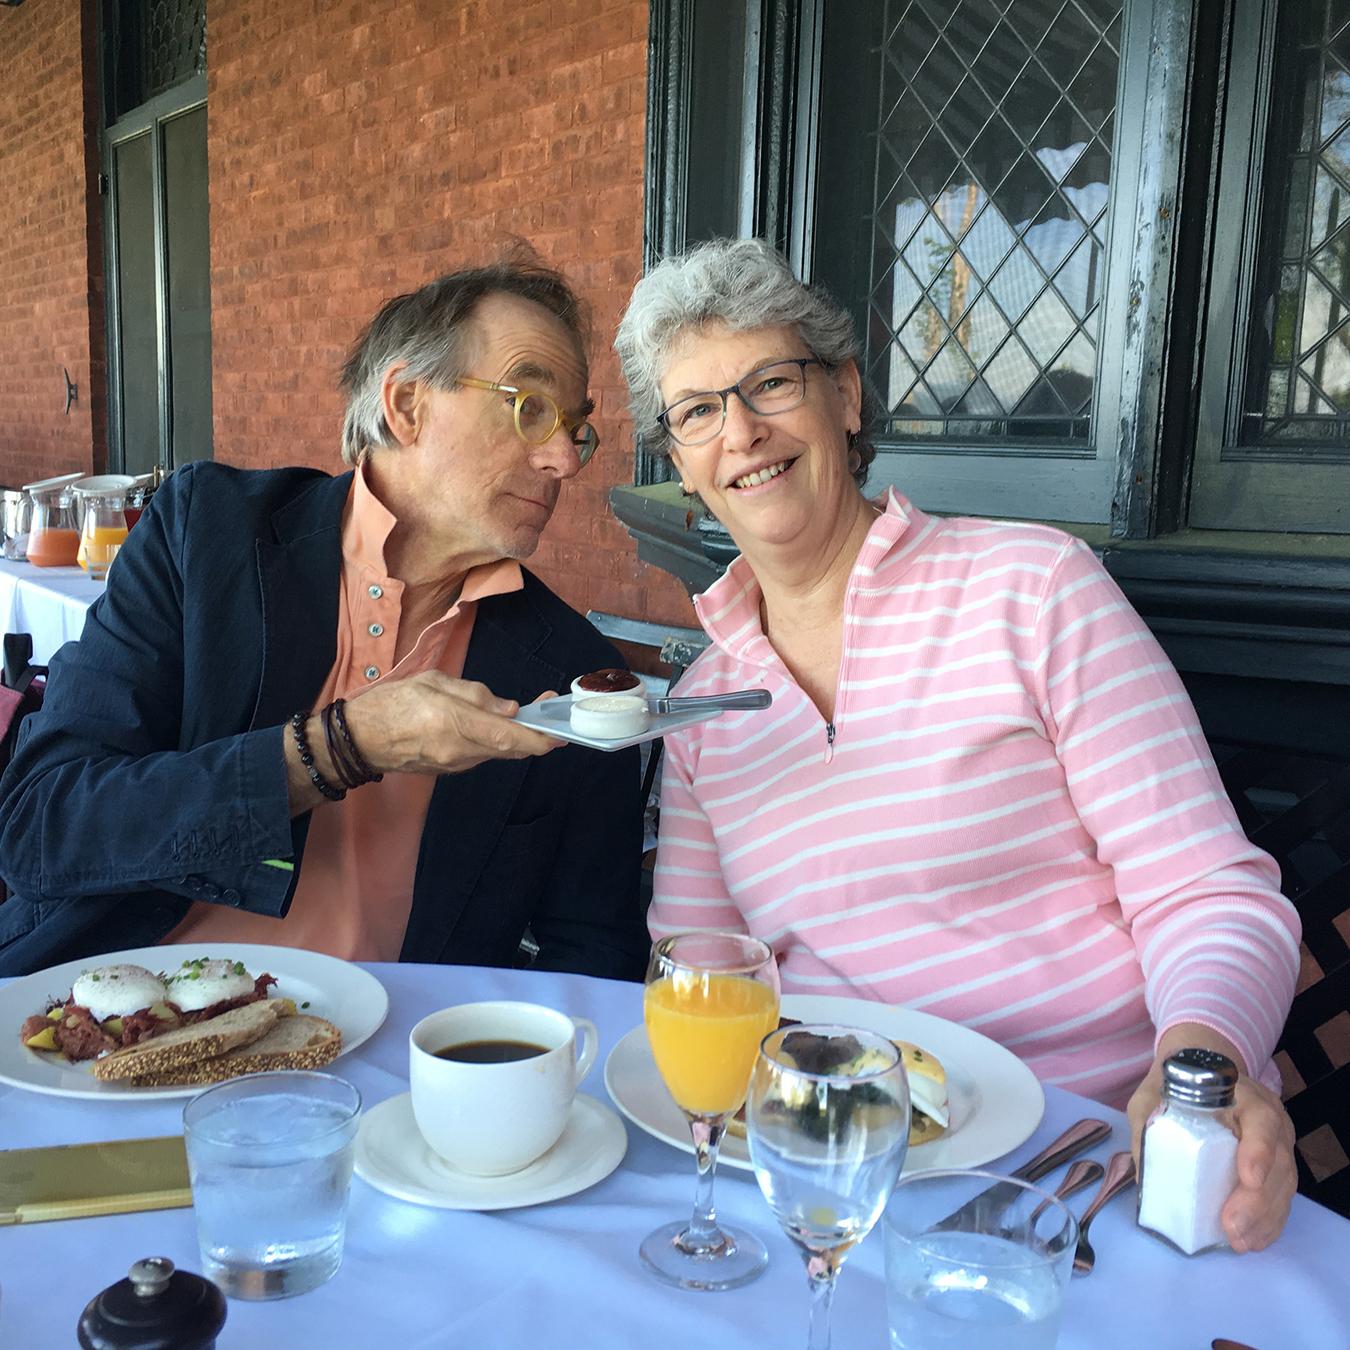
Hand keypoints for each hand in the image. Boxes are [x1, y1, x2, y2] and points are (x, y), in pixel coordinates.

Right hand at [340, 672, 562, 776]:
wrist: (359, 738)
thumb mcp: (433, 683)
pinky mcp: (450, 770)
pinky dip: (493, 741)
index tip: (559, 733)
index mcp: (455, 723)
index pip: (509, 738)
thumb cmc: (392, 703)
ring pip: (497, 751)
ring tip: (515, 712)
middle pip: (510, 748)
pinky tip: (488, 724)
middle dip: (533, 733)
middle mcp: (459, 751)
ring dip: (512, 736)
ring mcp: (455, 764)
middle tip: (542, 710)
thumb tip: (508, 709)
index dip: (539, 738)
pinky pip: (481, 754)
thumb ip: (474, 694)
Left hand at [1126, 1025, 1296, 1251]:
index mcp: (1240, 1095)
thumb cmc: (1172, 1086)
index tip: (1249, 1178)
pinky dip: (1268, 1221)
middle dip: (1257, 1200)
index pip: (1261, 1119)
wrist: (1196, 1072)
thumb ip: (1147, 1127)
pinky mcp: (1276, 1166)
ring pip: (1283, 1183)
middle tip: (1233, 1228)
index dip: (1259, 1150)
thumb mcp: (1151, 1097)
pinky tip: (1253, 1240)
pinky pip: (1280, 1196)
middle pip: (1277, 1161)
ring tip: (1241, 1242)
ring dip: (1264, 1218)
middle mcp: (1268, 1119)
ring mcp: (1276, 1143)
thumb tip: (1146, 1177)